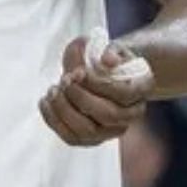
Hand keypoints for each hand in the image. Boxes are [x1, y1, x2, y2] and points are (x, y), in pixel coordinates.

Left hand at [40, 31, 152, 145]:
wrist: (100, 74)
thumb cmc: (104, 59)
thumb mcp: (109, 47)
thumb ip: (109, 49)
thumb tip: (107, 60)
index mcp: (141, 89)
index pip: (123, 94)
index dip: (97, 84)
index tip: (77, 72)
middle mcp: (131, 114)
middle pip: (108, 115)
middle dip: (80, 97)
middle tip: (63, 80)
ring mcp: (112, 130)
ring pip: (88, 131)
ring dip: (64, 110)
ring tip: (52, 90)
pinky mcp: (91, 139)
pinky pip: (72, 138)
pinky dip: (53, 121)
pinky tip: (45, 101)